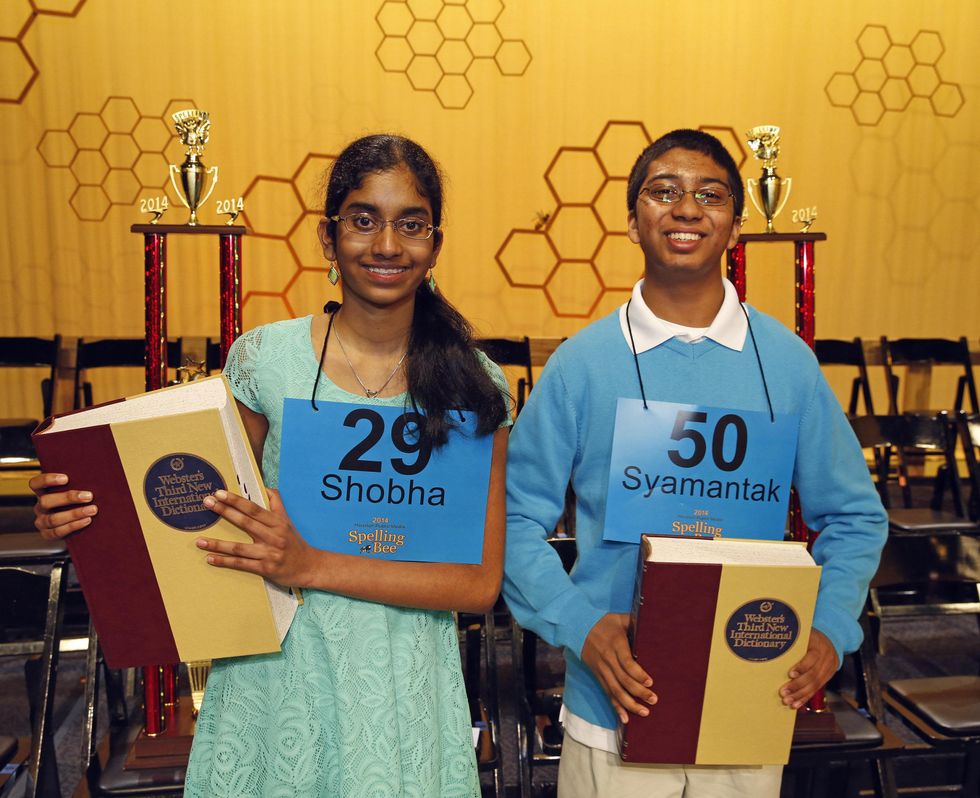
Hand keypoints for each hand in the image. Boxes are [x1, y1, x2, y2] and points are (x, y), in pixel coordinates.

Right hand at [29, 472, 96, 539]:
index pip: (36, 483)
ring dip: (75, 514)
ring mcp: (42, 521)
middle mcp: (40, 506)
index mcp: (43, 492)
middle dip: (68, 498)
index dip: (47, 480)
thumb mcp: (77, 489)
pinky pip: (57, 532)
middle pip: (46, 501)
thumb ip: (80, 482)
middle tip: (89, 496)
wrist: (80, 524)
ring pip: (53, 518)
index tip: (66, 478)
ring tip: (93, 510)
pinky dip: (73, 526)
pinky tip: (87, 520)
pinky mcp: (47, 534)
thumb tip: (99, 473)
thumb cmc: (80, 499)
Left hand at [195, 488, 318, 587]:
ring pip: (240, 547)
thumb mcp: (288, 521)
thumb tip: (266, 488)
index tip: (219, 493)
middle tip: (207, 502)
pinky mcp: (266, 569)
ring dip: (218, 544)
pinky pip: (242, 565)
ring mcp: (269, 553)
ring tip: (199, 540)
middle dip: (225, 511)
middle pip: (245, 522)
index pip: (253, 508)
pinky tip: (210, 558)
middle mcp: (273, 536)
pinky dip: (225, 562)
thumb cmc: (295, 543)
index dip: (236, 500)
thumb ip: (277, 504)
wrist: (309, 566)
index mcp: (277, 523)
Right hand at [580, 613, 656, 723]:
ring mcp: (601, 668)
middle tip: (654, 700)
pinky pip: (607, 692)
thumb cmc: (603, 621)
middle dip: (639, 692)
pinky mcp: (597, 675)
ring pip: (615, 690)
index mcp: (615, 643)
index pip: (627, 662)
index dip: (638, 674)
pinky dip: (615, 706)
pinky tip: (624, 718)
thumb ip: (635, 622)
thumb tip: (653, 622)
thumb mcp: (620, 618)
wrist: (577, 625)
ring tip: (644, 712)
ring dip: (629, 703)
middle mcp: (607, 658)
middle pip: (623, 680)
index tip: (650, 682)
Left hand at [780, 628, 837, 708]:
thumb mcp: (803, 634)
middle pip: (812, 675)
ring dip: (800, 695)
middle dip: (797, 685)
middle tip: (783, 692)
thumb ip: (792, 640)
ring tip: (788, 701)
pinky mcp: (828, 677)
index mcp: (818, 645)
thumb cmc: (810, 636)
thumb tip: (770, 647)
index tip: (790, 674)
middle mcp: (826, 658)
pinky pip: (816, 689)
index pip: (812, 657)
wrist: (832, 639)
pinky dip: (805, 697)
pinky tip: (796, 704)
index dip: (802, 667)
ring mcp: (828, 669)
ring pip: (815, 685)